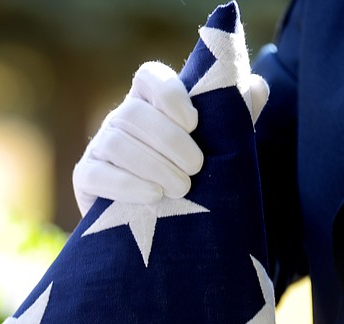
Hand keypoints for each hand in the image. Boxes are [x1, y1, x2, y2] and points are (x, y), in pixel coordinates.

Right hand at [72, 60, 269, 216]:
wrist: (157, 227)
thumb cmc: (189, 175)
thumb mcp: (216, 146)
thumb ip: (236, 117)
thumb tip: (258, 87)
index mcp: (149, 103)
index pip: (149, 77)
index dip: (169, 94)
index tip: (194, 122)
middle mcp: (120, 119)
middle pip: (132, 113)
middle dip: (168, 141)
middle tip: (196, 167)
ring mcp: (99, 147)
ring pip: (116, 142)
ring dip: (152, 165)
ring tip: (181, 188)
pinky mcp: (86, 176)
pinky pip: (98, 174)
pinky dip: (127, 185)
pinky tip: (153, 197)